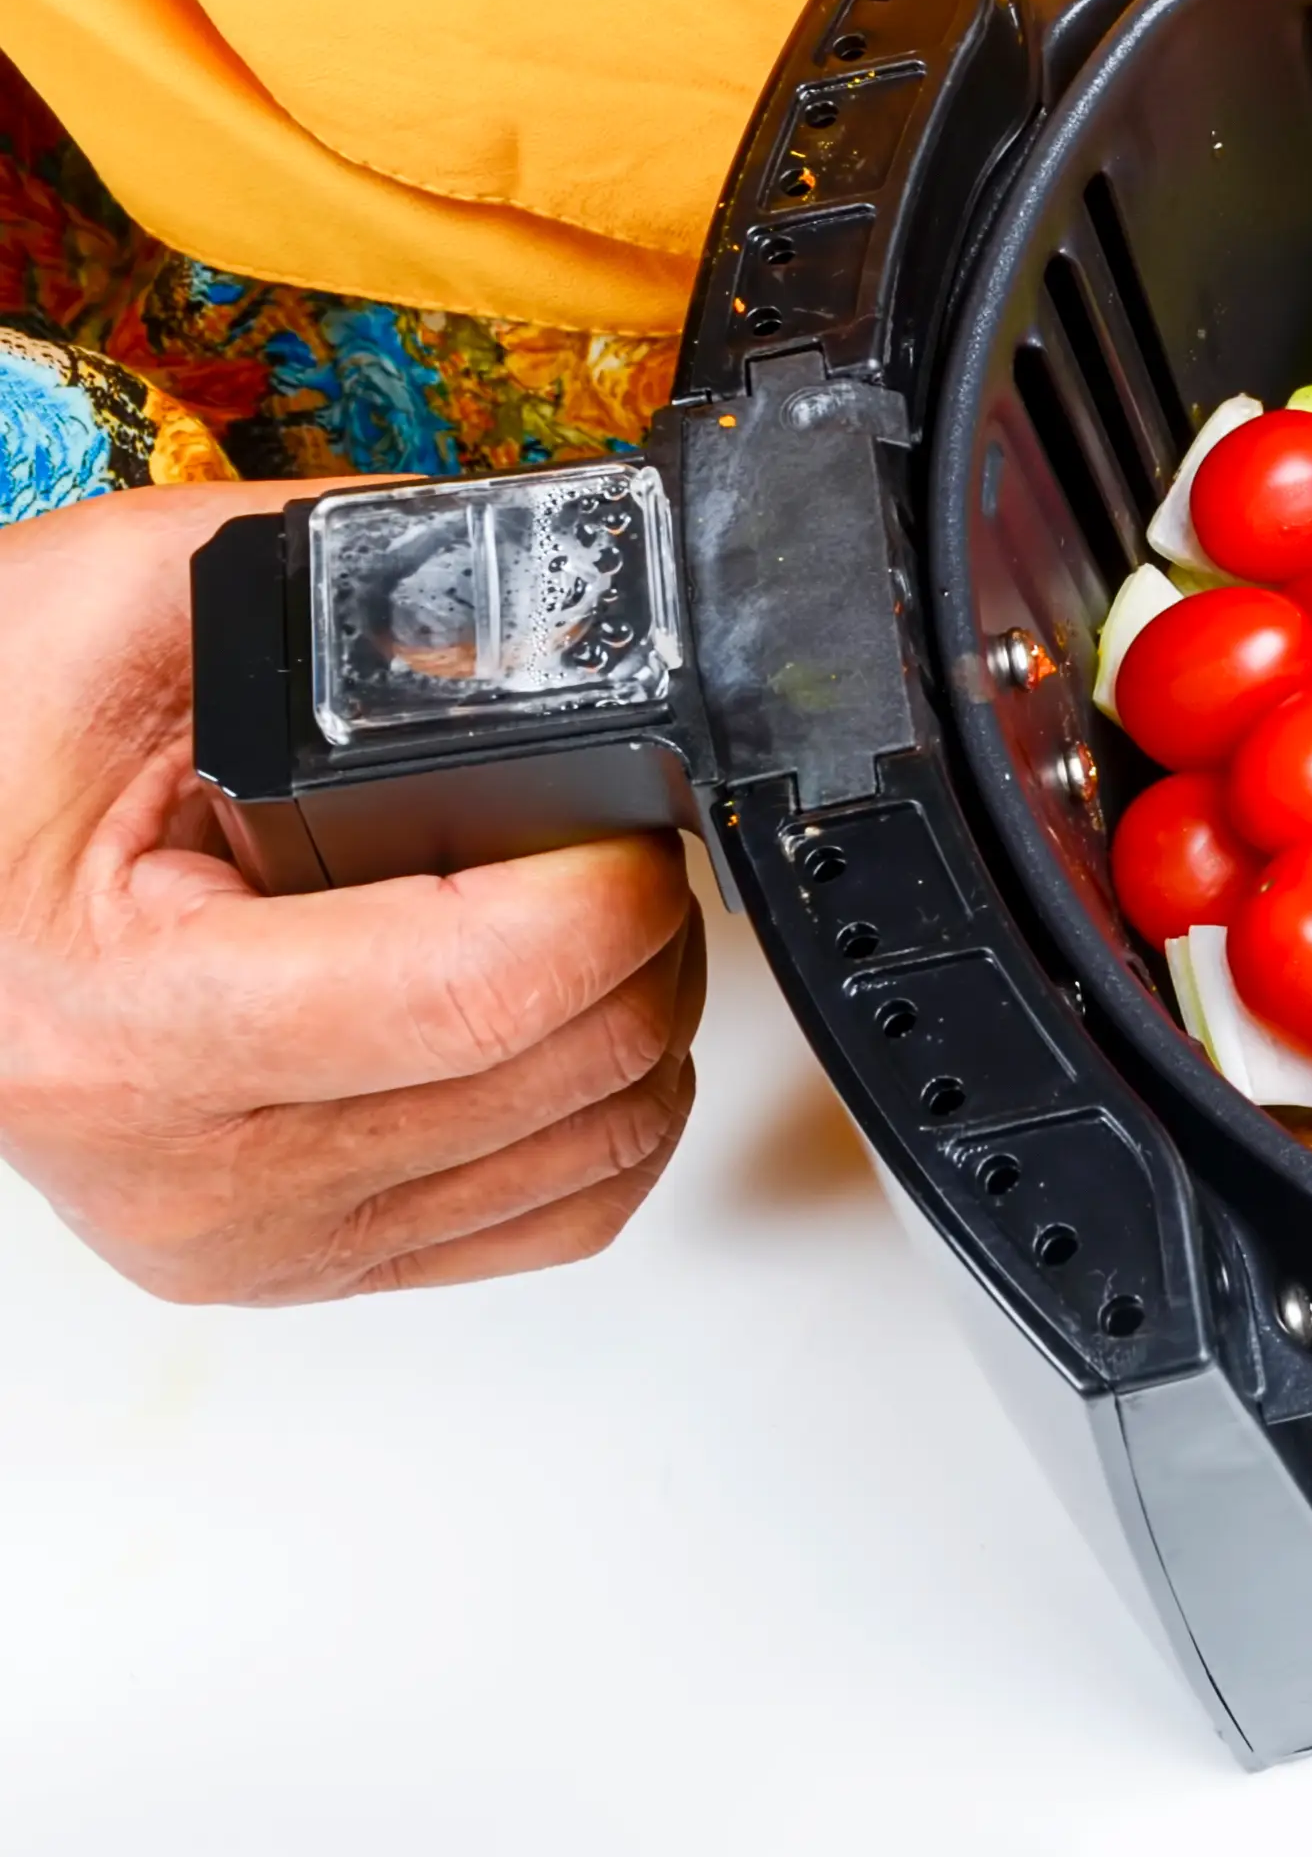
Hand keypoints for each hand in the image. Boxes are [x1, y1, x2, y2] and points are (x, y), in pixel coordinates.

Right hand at [0, 483, 703, 1302]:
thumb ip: (356, 591)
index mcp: (125, 1017)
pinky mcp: (300, 1265)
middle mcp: (186, 1166)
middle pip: (567, 1067)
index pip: (480, 991)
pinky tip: (562, 1014)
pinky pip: (562, 1217)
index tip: (630, 808)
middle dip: (642, 931)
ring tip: (580, 914)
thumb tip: (557, 623)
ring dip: (639, 1015)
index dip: (610, 887)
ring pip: (596, 1151)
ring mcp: (248, 1236)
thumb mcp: (135, 605)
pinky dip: (605, 1110)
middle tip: (613, 841)